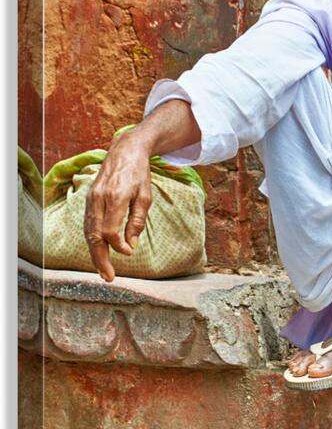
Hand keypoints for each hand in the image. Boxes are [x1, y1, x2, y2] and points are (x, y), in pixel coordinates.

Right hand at [84, 130, 153, 281]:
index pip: (110, 230)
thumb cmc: (139, 174)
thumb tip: (129, 246)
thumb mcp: (145, 196)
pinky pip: (88, 224)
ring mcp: (91, 198)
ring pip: (88, 232)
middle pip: (95, 235)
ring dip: (94, 253)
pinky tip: (99, 252)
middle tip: (108, 277)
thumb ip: (137, 221)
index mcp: (116, 196)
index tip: (128, 252)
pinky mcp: (89, 199)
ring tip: (102, 271)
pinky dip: (92, 241)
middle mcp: (99, 198)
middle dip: (100, 259)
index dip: (118, 246)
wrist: (124, 151)